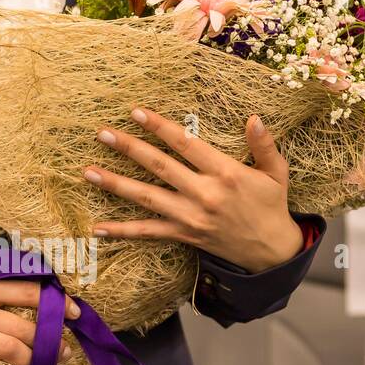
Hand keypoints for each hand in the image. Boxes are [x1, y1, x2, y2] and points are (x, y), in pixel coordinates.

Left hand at [84, 108, 303, 273]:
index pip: (186, 144)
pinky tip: (98, 228)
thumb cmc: (271, 205)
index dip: (160, 127)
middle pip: (160, 167)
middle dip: (129, 148)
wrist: (272, 252)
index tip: (137, 112)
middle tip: (102, 133)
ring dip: (116, 184)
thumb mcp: (276, 172)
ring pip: (147, 198)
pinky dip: (122, 231)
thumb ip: (264, 145)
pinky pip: (148, 233)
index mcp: (225, 173)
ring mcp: (190, 217)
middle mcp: (204, 194)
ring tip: (88, 172)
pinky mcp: (183, 235)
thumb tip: (254, 118)